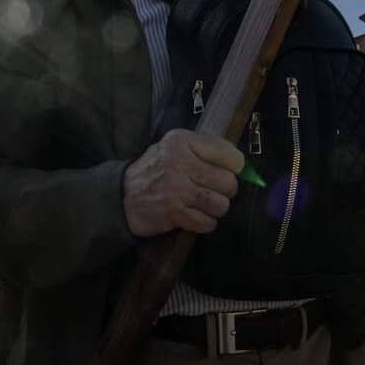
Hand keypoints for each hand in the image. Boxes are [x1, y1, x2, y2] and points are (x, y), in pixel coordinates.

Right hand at [122, 129, 242, 236]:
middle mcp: (179, 163)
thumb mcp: (174, 147)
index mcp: (182, 142)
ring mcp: (177, 189)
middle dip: (226, 190)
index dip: (234, 166)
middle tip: (214, 190)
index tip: (228, 170)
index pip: (228, 154)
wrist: (123, 196)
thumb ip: (204, 149)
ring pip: (221, 204)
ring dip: (216, 208)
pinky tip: (197, 216)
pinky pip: (208, 222)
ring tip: (204, 204)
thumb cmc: (156, 170)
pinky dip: (206, 222)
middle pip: (228, 182)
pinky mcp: (174, 212)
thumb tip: (241, 165)